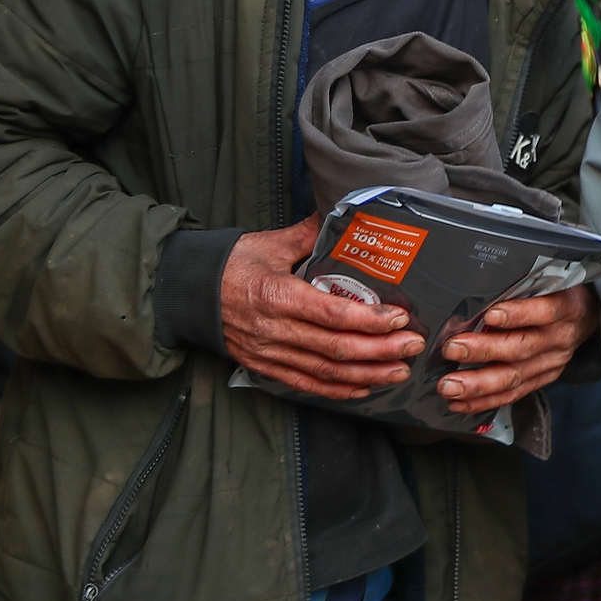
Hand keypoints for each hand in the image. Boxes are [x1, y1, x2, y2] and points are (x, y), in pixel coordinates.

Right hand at [221, 216, 419, 397]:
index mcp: (277, 295)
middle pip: (335, 348)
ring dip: (366, 374)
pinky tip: (364, 387)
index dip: (368, 320)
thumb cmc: (231, 265)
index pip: (331, 314)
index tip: (399, 319)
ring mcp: (270, 352)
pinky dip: (337, 390)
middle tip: (412, 347)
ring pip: (325, 372)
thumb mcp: (268, 243)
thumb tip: (342, 211)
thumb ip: (308, 233)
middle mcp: (275, 329)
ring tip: (399, 372)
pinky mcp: (265, 366)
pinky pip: (305, 384)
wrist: (188, 292)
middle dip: (380, 350)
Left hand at [434, 285, 597, 412]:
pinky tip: (460, 402)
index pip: (545, 311)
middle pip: (522, 348)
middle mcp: (560, 338)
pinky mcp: (543, 379)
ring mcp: (552, 363)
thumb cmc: (558, 290)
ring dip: (478, 384)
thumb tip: (476, 290)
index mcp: (567, 308)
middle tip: (452, 350)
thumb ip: (522, 285)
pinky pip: (513, 395)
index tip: (490, 315)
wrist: (588, 315)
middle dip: (484, 351)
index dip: (518, 314)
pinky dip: (484, 400)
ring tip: (449, 386)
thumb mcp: (551, 279)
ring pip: (514, 377)